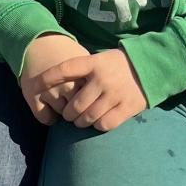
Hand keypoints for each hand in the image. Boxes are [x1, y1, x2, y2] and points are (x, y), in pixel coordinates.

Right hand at [19, 34, 89, 124]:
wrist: (38, 43)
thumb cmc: (65, 52)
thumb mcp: (84, 59)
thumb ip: (95, 76)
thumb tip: (107, 97)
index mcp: (83, 76)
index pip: (95, 102)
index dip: (95, 103)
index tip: (93, 99)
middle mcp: (67, 85)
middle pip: (80, 111)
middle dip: (79, 111)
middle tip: (76, 104)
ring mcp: (50, 92)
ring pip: (62, 114)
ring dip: (64, 113)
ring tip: (62, 103)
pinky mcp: (34, 96)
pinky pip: (46, 118)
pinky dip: (49, 119)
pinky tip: (50, 111)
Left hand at [28, 48, 147, 131]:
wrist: (149, 67)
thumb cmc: (117, 65)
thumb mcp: (99, 60)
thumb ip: (81, 70)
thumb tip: (52, 80)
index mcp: (94, 63)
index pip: (66, 68)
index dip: (49, 77)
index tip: (36, 83)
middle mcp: (103, 78)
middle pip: (75, 105)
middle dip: (67, 114)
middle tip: (68, 115)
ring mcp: (115, 94)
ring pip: (87, 118)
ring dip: (80, 122)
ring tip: (80, 120)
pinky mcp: (127, 107)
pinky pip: (104, 124)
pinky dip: (97, 125)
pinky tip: (98, 120)